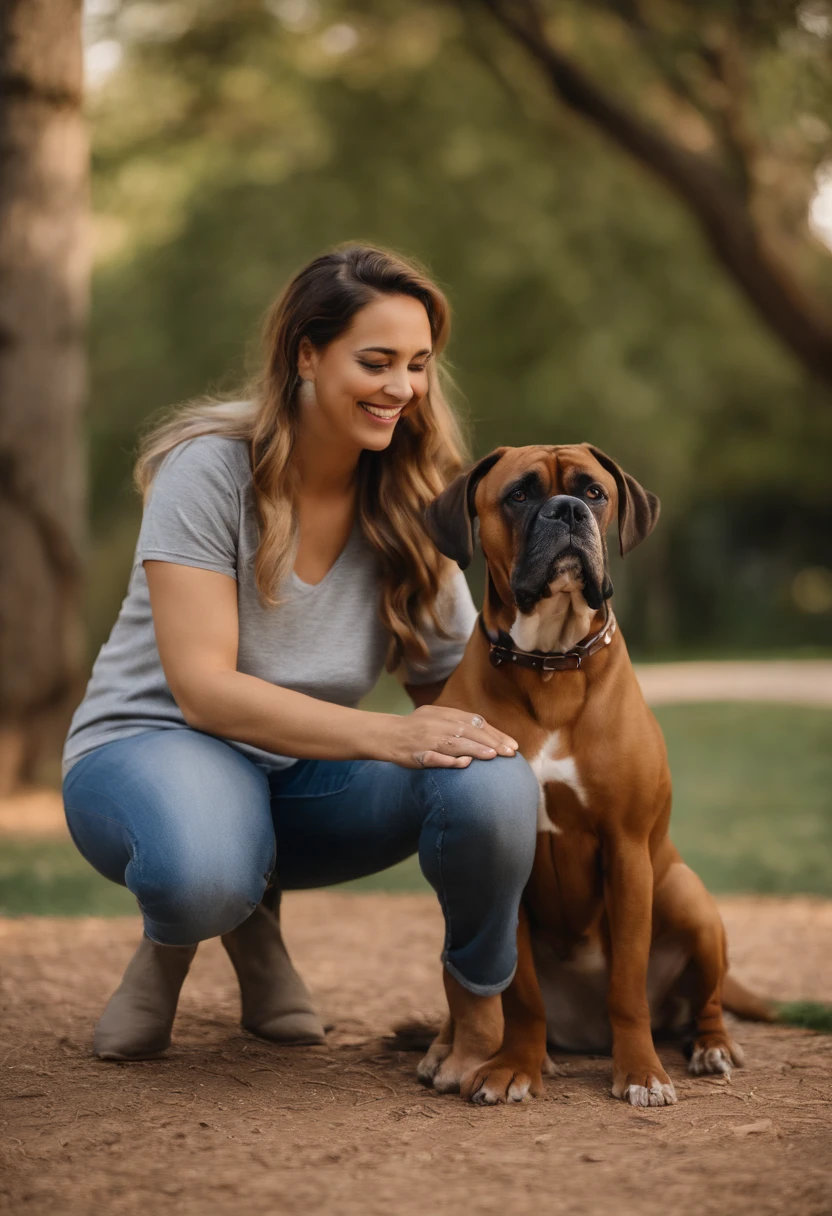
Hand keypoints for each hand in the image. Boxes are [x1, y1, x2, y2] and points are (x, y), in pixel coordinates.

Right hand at [378, 706, 518, 769]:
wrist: (386, 735)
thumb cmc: (415, 728)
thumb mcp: (437, 717)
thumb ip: (457, 722)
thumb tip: (482, 729)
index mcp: (444, 714)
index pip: (475, 721)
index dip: (495, 733)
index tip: (510, 744)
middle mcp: (438, 724)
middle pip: (469, 731)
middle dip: (492, 741)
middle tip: (510, 752)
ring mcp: (428, 739)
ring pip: (456, 743)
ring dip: (476, 749)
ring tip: (495, 755)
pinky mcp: (418, 754)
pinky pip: (436, 757)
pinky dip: (450, 760)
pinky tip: (465, 763)